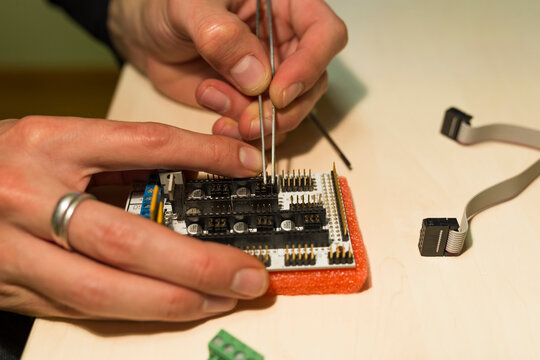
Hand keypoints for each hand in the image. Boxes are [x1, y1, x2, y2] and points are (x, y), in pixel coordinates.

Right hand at [0, 116, 267, 320]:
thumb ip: (120, 158)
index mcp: (49, 142)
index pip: (144, 144)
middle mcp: (29, 195)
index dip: (204, 156)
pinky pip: (84, 308)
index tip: (247, 167)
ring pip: (103, 289)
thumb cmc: (7, 160)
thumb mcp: (59, 141)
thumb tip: (193, 174)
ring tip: (222, 300)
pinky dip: (138, 311)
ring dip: (173, 301)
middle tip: (248, 274)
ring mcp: (16, 249)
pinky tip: (175, 308)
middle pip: (126, 238)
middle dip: (197, 264)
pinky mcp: (14, 289)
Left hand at [108, 0, 346, 144]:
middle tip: (250, 119)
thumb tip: (255, 75)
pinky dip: (243, 133)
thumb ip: (220, 34)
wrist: (148, 36)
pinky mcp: (251, 101)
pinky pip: (263, 126)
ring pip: (290, 110)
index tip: (279, 92)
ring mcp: (270, 75)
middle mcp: (284, 42)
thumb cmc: (167, 6)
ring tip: (216, 104)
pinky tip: (219, 122)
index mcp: (283, 5)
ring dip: (258, 123)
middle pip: (313, 82)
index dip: (311, 65)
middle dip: (283, 110)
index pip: (324, 34)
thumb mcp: (187, 7)